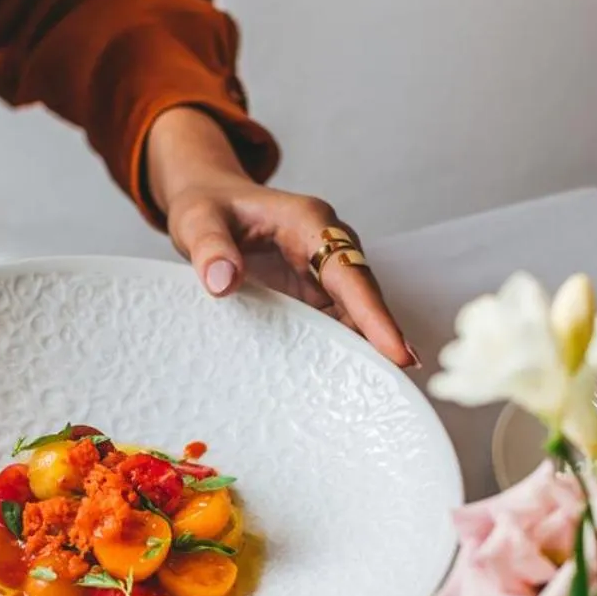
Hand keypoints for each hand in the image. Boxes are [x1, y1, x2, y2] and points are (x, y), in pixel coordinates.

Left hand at [145, 108, 416, 367]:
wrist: (208, 204)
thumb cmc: (207, 207)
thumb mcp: (198, 221)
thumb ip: (210, 248)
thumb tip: (223, 282)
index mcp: (310, 222)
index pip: (350, 273)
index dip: (374, 314)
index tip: (396, 351)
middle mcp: (328, 246)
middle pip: (363, 297)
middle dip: (383, 338)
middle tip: (398, 383)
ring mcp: (324, 271)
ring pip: (355, 314)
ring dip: (366, 349)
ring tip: (380, 391)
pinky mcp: (314, 292)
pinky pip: (335, 321)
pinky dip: (343, 348)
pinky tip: (347, 380)